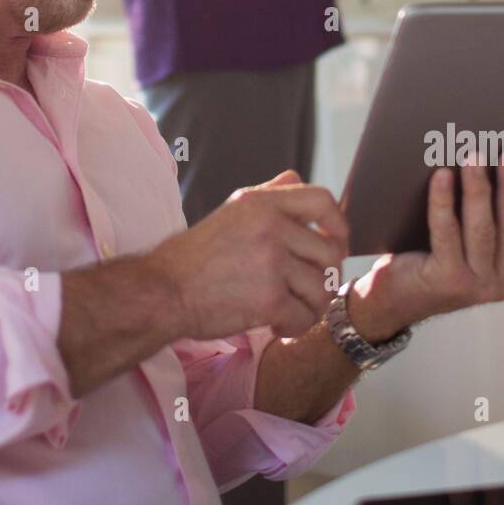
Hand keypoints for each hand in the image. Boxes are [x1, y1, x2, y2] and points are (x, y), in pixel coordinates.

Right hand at [151, 170, 348, 340]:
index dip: (339, 223)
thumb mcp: (231, 212)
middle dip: (326, 276)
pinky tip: (276, 325)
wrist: (164, 291)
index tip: (338, 241)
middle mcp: (270, 227)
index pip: (322, 200)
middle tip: (310, 289)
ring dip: (311, 306)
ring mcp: (271, 262)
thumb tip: (295, 177)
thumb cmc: (195, 256)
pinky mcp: (269, 299)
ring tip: (291, 310)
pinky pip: (305, 317)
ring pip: (322, 288)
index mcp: (261, 203)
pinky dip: (294, 327)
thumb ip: (268, 195)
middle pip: (330, 251)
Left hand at [349, 155, 503, 339]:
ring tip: (474, 156)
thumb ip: (483, 218)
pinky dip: (444, 202)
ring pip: (483, 228)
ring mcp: (475, 284)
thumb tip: (489, 161)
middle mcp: (501, 280)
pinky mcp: (447, 280)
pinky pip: (447, 233)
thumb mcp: (464, 243)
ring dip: (479, 189)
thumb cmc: (426, 260)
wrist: (390, 301)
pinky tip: (441, 176)